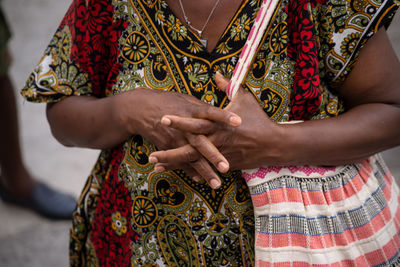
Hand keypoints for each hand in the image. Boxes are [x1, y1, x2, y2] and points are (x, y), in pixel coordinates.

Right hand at [115, 88, 240, 187]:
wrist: (140, 109)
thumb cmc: (168, 101)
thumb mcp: (187, 99)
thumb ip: (204, 109)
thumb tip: (221, 114)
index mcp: (192, 111)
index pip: (211, 113)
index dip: (224, 117)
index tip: (239, 122)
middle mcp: (184, 127)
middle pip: (201, 142)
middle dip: (213, 155)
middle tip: (226, 167)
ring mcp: (175, 139)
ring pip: (192, 157)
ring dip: (204, 171)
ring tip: (217, 184)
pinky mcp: (168, 147)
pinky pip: (180, 162)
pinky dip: (189, 171)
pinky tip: (200, 180)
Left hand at [150, 72, 284, 171]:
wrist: (273, 143)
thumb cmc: (258, 119)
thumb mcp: (244, 98)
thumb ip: (228, 86)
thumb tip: (217, 74)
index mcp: (219, 124)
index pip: (195, 122)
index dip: (179, 120)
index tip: (162, 118)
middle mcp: (217, 141)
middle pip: (189, 149)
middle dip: (169, 152)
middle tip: (150, 154)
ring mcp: (220, 155)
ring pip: (194, 162)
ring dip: (175, 164)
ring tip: (156, 165)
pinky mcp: (225, 165)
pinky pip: (205, 169)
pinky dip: (190, 171)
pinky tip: (176, 173)